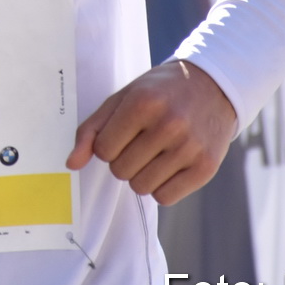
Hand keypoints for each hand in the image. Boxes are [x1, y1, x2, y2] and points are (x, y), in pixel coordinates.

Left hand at [66, 59, 235, 204]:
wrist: (213, 86)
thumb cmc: (160, 92)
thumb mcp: (123, 98)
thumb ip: (92, 129)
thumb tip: (71, 164)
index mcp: (143, 102)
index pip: (103, 150)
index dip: (109, 145)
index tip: (123, 133)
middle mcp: (168, 125)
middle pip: (121, 171)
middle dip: (124, 160)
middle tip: (142, 141)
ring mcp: (190, 147)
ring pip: (141, 187)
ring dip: (141, 175)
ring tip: (155, 153)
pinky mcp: (206, 167)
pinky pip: (165, 198)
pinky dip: (162, 187)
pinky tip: (170, 165)